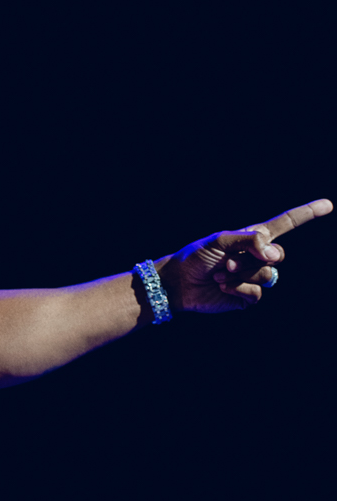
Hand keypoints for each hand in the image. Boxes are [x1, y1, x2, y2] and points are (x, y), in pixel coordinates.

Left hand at [159, 199, 331, 313]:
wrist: (178, 283)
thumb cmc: (195, 257)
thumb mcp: (219, 240)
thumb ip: (249, 240)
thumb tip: (274, 255)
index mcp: (252, 238)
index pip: (285, 224)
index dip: (307, 214)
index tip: (328, 205)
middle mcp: (257, 256)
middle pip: (278, 255)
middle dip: (252, 259)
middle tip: (227, 262)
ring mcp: (254, 277)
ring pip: (268, 275)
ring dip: (241, 275)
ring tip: (220, 274)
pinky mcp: (248, 296)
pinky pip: (257, 293)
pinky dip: (239, 289)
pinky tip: (223, 288)